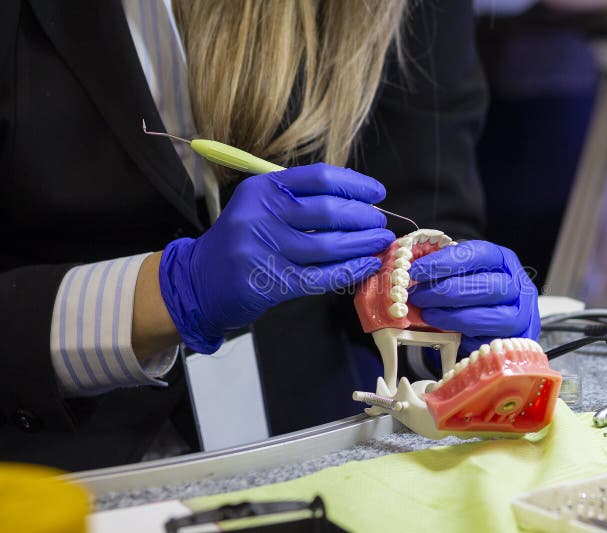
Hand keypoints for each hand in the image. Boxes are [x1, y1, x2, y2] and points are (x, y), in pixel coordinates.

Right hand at [159, 163, 394, 352]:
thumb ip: (299, 199)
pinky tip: (368, 264)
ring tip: (381, 242)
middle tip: (381, 223)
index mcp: (262, 188)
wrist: (199, 281)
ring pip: (329, 245)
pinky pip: (321, 276)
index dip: (355, 184)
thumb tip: (356, 200)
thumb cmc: (242, 240)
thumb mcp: (259, 206)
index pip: (319, 178)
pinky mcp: (271, 282)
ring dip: (362, 243)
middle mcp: (261, 215)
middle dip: (363, 216)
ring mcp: (265, 250)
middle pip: (328, 210)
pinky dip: (350, 270)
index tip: (377, 193)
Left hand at [407, 240, 539, 352]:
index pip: (478, 254)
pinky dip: (463, 337)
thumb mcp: (464, 275)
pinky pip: (488, 340)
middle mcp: (518, 285)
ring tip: (427, 315)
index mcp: (504, 261)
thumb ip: (444, 271)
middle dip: (446, 291)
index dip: (445, 262)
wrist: (497, 326)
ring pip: (489, 316)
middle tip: (417, 296)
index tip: (417, 270)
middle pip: (486, 285)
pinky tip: (444, 333)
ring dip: (452, 316)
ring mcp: (520, 316)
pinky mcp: (514, 342)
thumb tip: (412, 273)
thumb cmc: (474, 294)